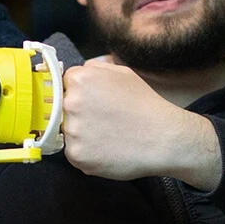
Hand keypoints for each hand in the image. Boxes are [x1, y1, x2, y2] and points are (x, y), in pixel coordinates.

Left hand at [60, 59, 221, 189]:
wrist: (163, 138)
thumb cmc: (145, 104)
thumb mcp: (122, 73)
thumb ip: (94, 68)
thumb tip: (77, 72)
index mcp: (80, 80)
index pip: (64, 85)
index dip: (80, 94)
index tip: (93, 103)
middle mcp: (70, 103)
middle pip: (62, 108)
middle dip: (79, 114)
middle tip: (102, 121)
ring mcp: (72, 131)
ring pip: (68, 132)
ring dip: (83, 135)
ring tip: (108, 136)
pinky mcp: (76, 155)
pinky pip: (75, 153)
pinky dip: (88, 153)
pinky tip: (107, 149)